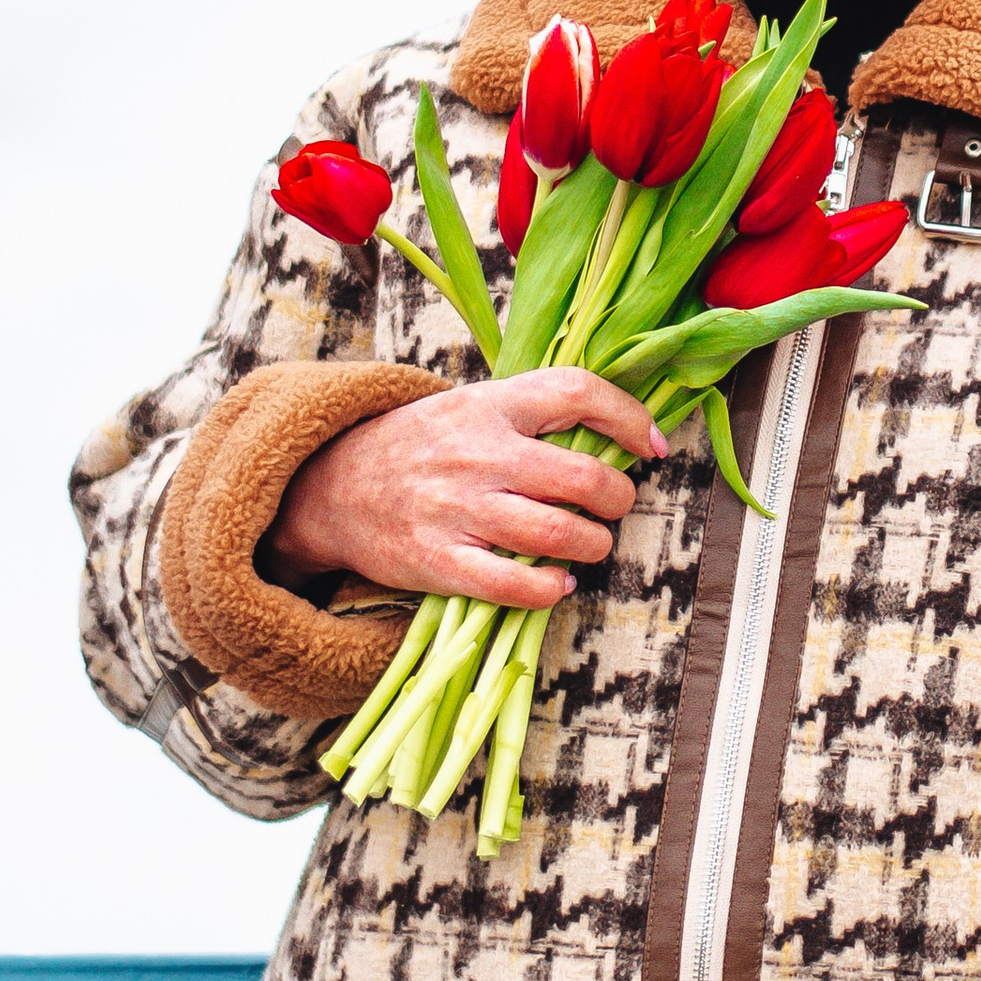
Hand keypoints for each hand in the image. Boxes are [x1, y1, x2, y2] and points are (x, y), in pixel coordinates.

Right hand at [263, 366, 667, 611]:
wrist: (331, 485)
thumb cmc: (421, 446)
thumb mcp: (471, 406)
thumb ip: (531, 415)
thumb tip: (615, 435)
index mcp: (491, 404)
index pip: (578, 392)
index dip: (628, 417)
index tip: (650, 447)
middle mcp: (478, 453)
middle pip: (581, 478)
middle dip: (617, 499)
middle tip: (612, 506)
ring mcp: (458, 509)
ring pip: (558, 536)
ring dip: (592, 546)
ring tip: (588, 545)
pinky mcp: (438, 560)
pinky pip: (516, 585)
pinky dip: (551, 589)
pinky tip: (557, 583)